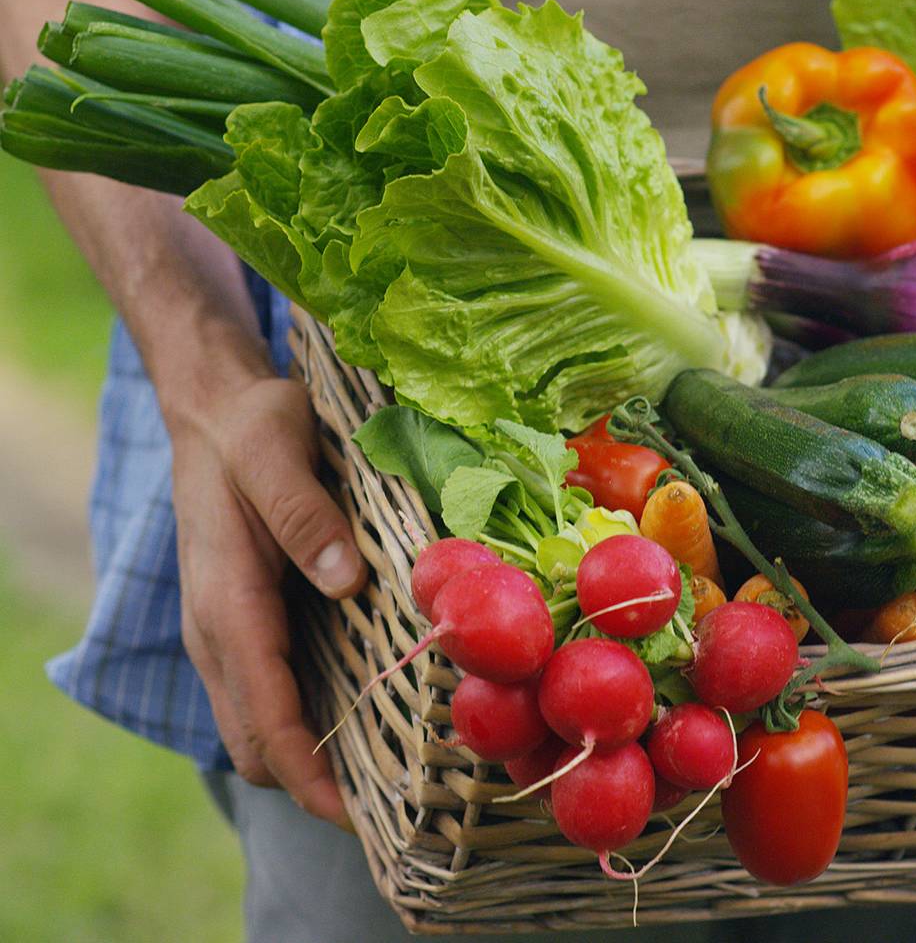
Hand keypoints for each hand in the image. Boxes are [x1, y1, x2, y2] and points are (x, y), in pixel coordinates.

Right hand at [171, 368, 366, 826]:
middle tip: (391, 796)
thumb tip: (345, 582)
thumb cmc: (250, 427)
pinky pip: (267, 691)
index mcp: (226, 602)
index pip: (263, 715)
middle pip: (256, 741)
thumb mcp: (275, 450)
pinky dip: (302, 720)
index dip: (307, 775)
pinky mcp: (243, 619)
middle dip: (311, 783)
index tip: (358, 814)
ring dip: (308, 757)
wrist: (215, 411)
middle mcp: (218, 630)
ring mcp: (226, 629)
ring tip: (383, 767)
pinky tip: (357, 710)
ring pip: (258, 724)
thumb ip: (302, 514)